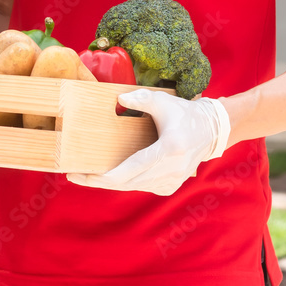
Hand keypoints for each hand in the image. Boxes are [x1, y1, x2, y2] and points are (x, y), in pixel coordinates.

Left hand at [66, 90, 229, 195]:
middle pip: (127, 182)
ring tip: (85, 174)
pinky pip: (140, 185)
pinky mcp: (169, 186)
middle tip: (74, 175)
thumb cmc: (184, 114)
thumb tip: (118, 99)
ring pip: (132, 186)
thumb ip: (140, 98)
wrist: (210, 132)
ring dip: (109, 181)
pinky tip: (107, 174)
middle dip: (99, 180)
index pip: (131, 169)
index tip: (82, 175)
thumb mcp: (163, 101)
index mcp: (169, 150)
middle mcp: (171, 171)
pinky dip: (124, 180)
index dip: (104, 176)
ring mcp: (172, 182)